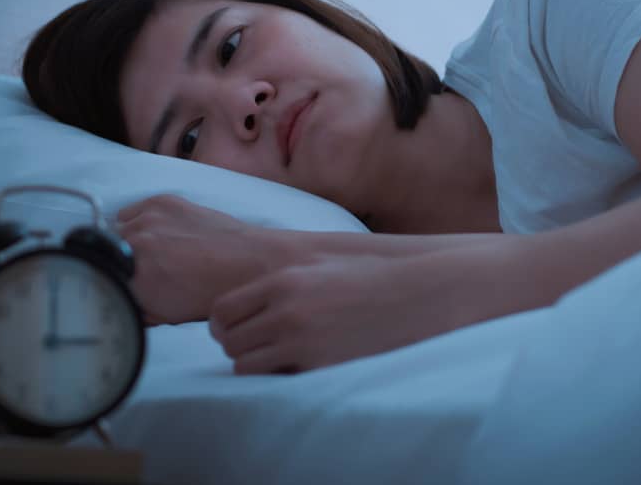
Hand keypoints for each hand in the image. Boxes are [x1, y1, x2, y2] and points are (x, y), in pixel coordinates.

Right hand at [115, 194, 296, 325]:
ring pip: (117, 229)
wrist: (248, 263)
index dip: (105, 283)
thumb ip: (132, 308)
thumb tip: (115, 301)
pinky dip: (140, 220)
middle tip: (142, 270)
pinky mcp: (162, 201)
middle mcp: (135, 245)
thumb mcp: (165, 315)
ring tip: (155, 251)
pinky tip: (161, 232)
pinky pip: (131, 210)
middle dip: (119, 262)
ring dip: (129, 240)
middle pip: (106, 253)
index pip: (98, 279)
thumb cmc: (213, 291)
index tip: (112, 284)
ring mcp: (148, 219)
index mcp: (133, 279)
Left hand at [208, 253, 482, 374]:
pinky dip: (280, 376)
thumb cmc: (373, 276)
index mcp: (283, 280)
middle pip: (229, 342)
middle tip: (260, 347)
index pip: (222, 311)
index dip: (224, 326)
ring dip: (257, 365)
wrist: (418, 294)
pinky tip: (301, 365)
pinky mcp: (320, 364)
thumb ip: (285, 275)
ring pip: (245, 365)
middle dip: (239, 346)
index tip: (238, 330)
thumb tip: (254, 290)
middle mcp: (286, 309)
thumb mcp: (324, 261)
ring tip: (279, 358)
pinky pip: (277, 379)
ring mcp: (302, 339)